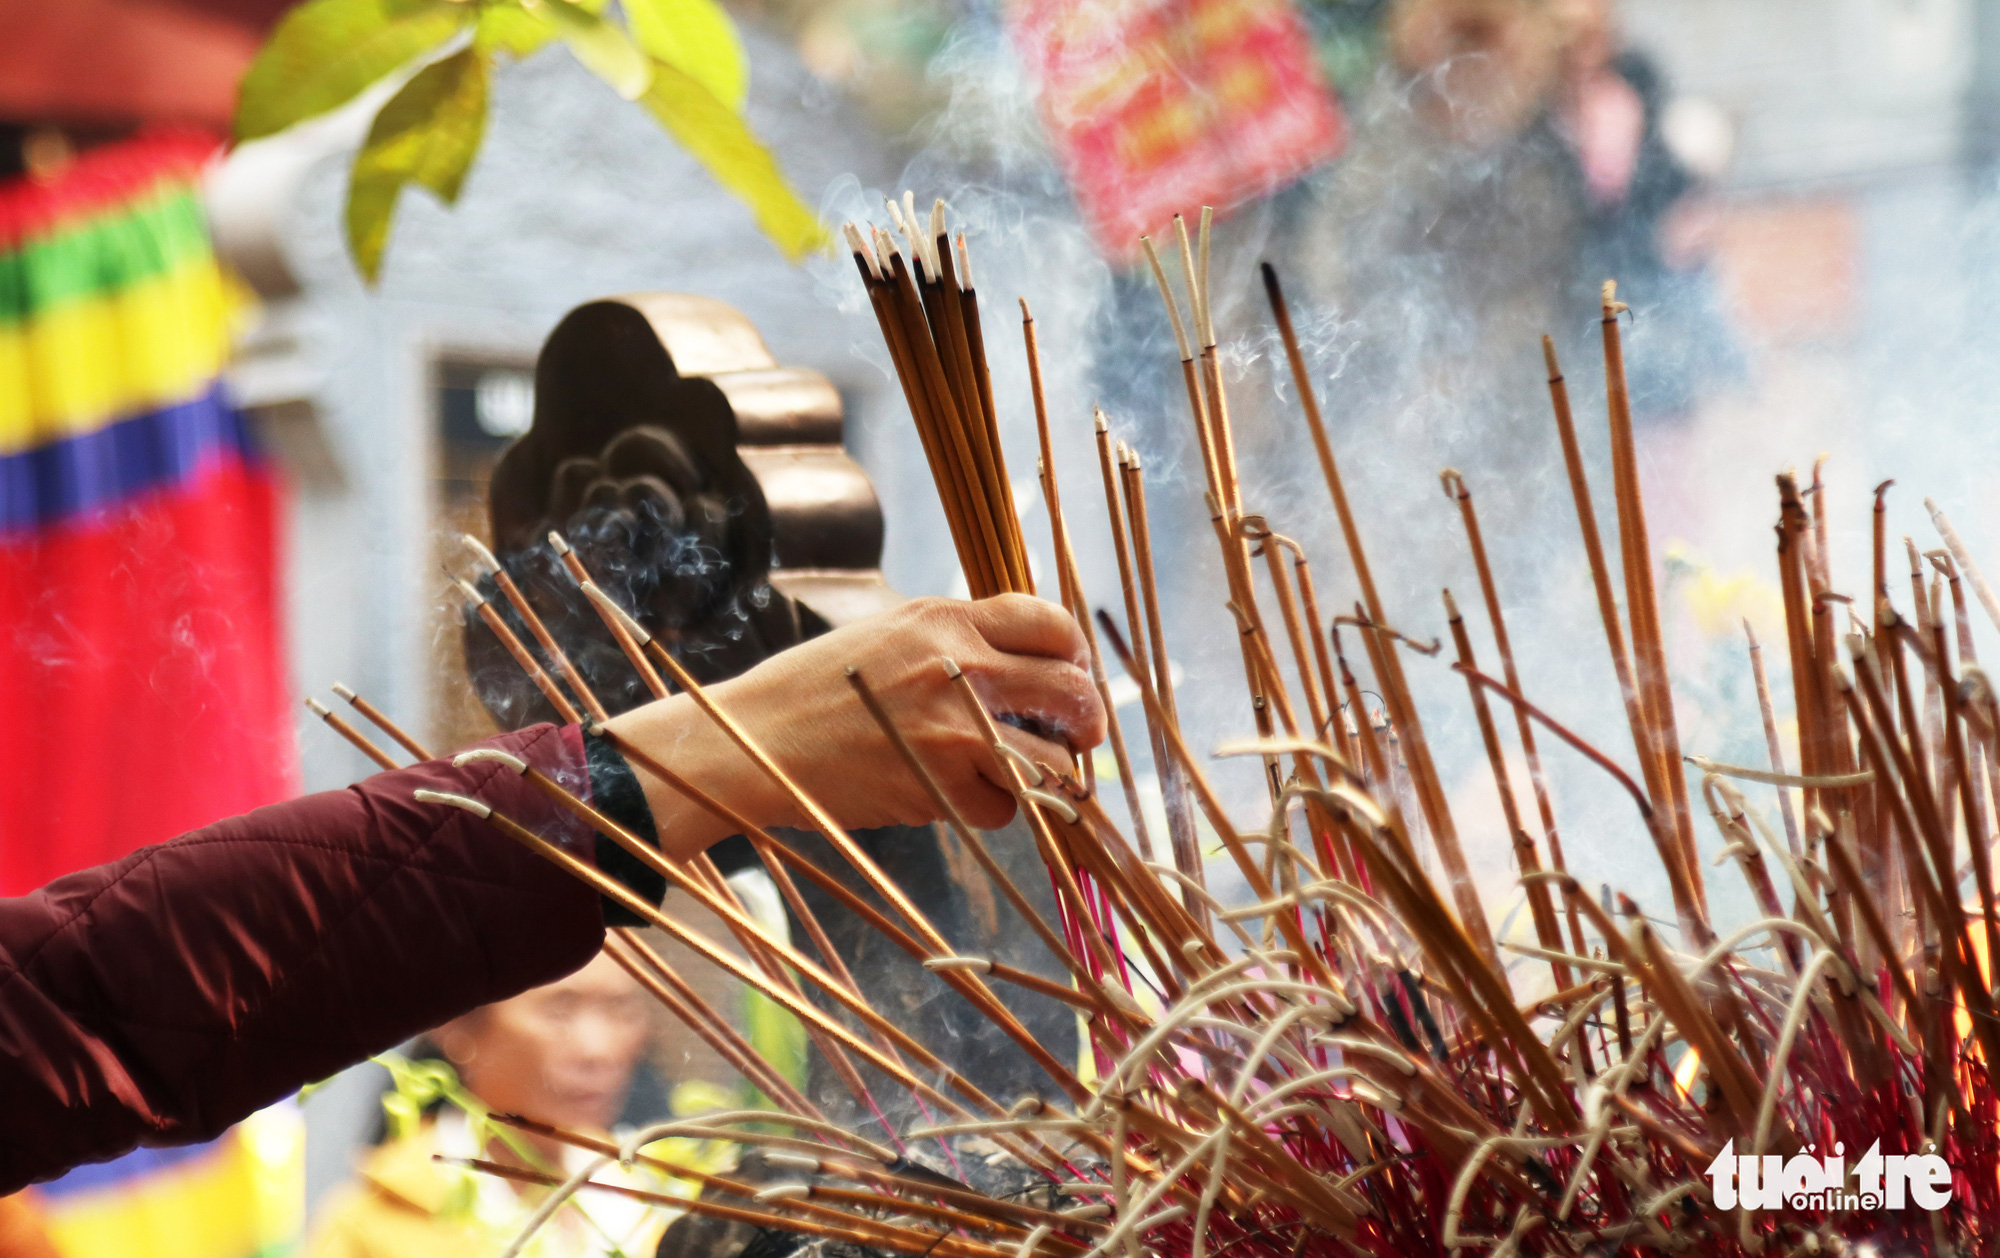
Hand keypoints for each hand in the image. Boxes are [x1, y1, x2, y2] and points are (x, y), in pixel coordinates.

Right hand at [602, 595, 1105, 860]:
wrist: (754, 741)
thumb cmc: (814, 689)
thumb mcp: (887, 634)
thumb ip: (954, 640)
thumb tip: (1023, 664)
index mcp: (945, 618)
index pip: (1051, 622)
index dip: (1075, 653)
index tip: (1072, 675)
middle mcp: (958, 666)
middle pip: (1072, 690)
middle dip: (1088, 720)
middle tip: (1080, 738)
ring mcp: (953, 729)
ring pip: (1052, 761)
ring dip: (1047, 775)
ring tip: (1025, 777)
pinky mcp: (939, 786)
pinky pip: (1004, 808)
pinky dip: (991, 809)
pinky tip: (956, 797)